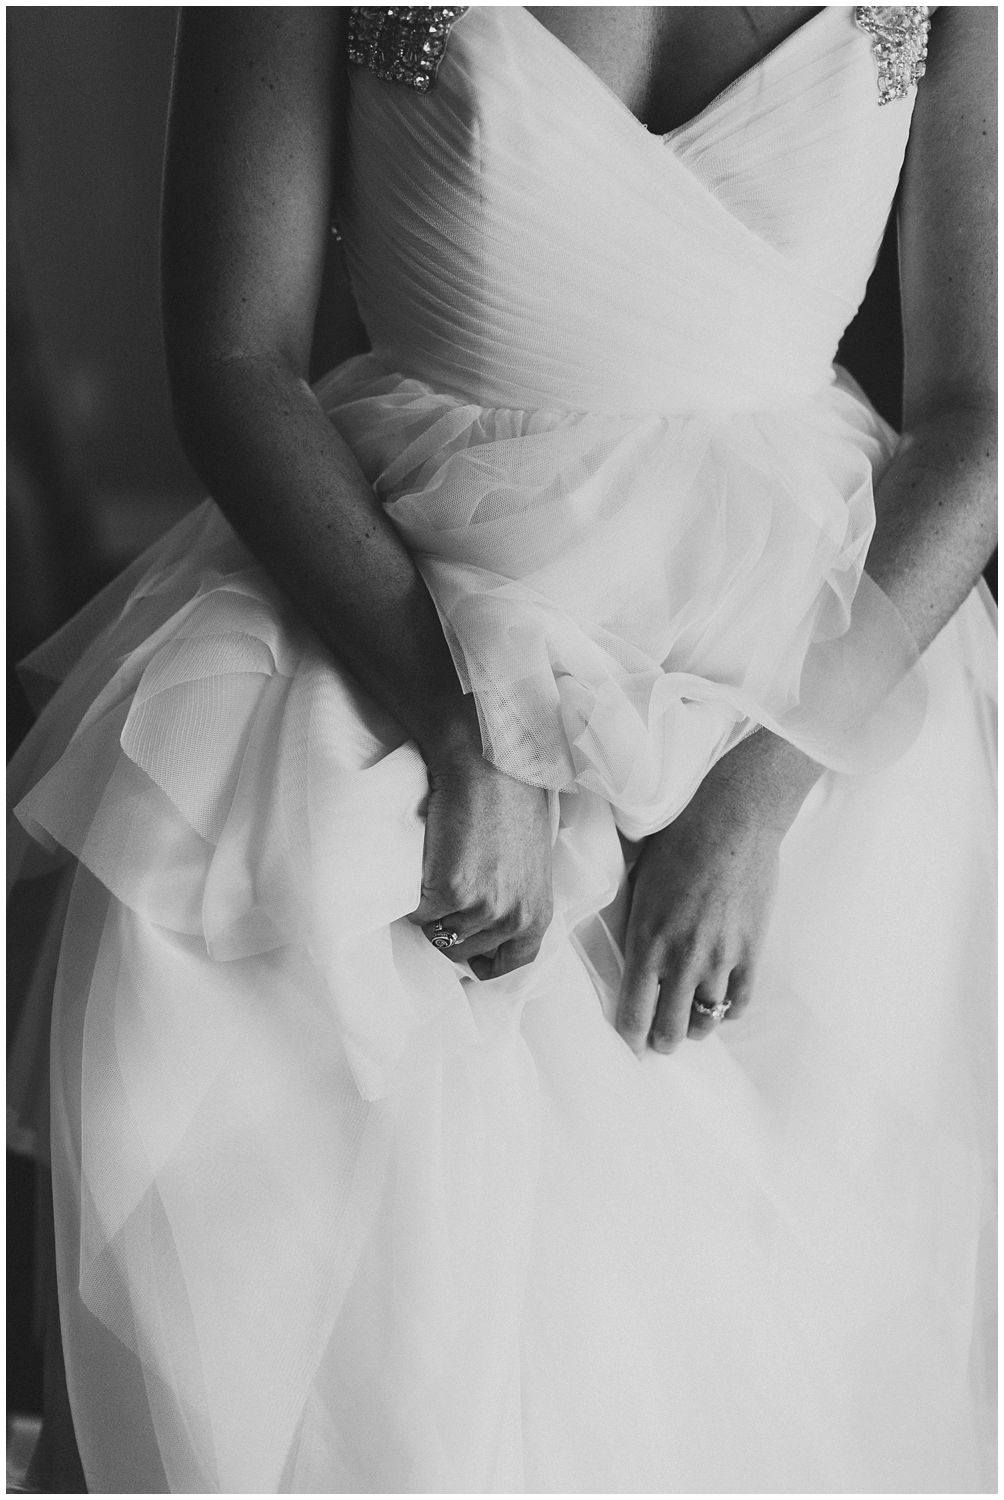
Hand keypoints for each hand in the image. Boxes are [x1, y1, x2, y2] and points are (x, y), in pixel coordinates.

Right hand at [408, 746, 553, 979]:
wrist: (487, 768)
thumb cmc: (509, 803)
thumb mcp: (529, 862)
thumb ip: (516, 897)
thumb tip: (490, 919)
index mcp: (538, 913)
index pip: (513, 961)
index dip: (486, 960)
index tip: (468, 953)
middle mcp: (513, 918)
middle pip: (465, 950)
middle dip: (450, 927)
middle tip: (442, 893)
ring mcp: (482, 909)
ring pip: (437, 932)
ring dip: (429, 910)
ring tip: (434, 872)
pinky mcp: (449, 893)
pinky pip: (417, 912)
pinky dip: (412, 894)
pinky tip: (423, 865)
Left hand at [616, 732, 819, 1053]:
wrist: (734, 821)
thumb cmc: (678, 842)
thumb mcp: (639, 884)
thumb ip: (635, 927)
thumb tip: (630, 958)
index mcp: (646, 942)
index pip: (632, 1014)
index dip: (630, 1038)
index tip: (630, 1043)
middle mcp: (682, 959)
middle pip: (670, 1029)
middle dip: (662, 1041)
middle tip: (660, 1040)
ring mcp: (721, 959)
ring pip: (707, 1021)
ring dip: (696, 1026)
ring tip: (691, 1022)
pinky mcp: (752, 952)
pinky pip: (740, 1002)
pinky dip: (729, 1010)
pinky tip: (721, 1002)